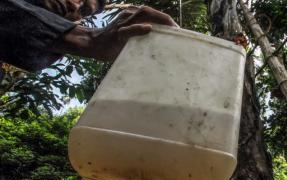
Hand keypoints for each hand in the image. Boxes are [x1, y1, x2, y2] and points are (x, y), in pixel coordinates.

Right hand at [53, 6, 178, 61]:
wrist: (94, 45)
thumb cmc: (115, 44)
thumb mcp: (132, 39)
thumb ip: (145, 39)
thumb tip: (163, 49)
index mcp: (133, 15)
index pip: (154, 14)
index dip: (167, 21)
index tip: (180, 32)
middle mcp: (129, 14)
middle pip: (150, 12)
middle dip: (165, 19)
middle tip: (178, 31)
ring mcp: (122, 22)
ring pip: (142, 15)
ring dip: (158, 21)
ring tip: (171, 29)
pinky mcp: (117, 33)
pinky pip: (128, 29)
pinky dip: (139, 28)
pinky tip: (149, 29)